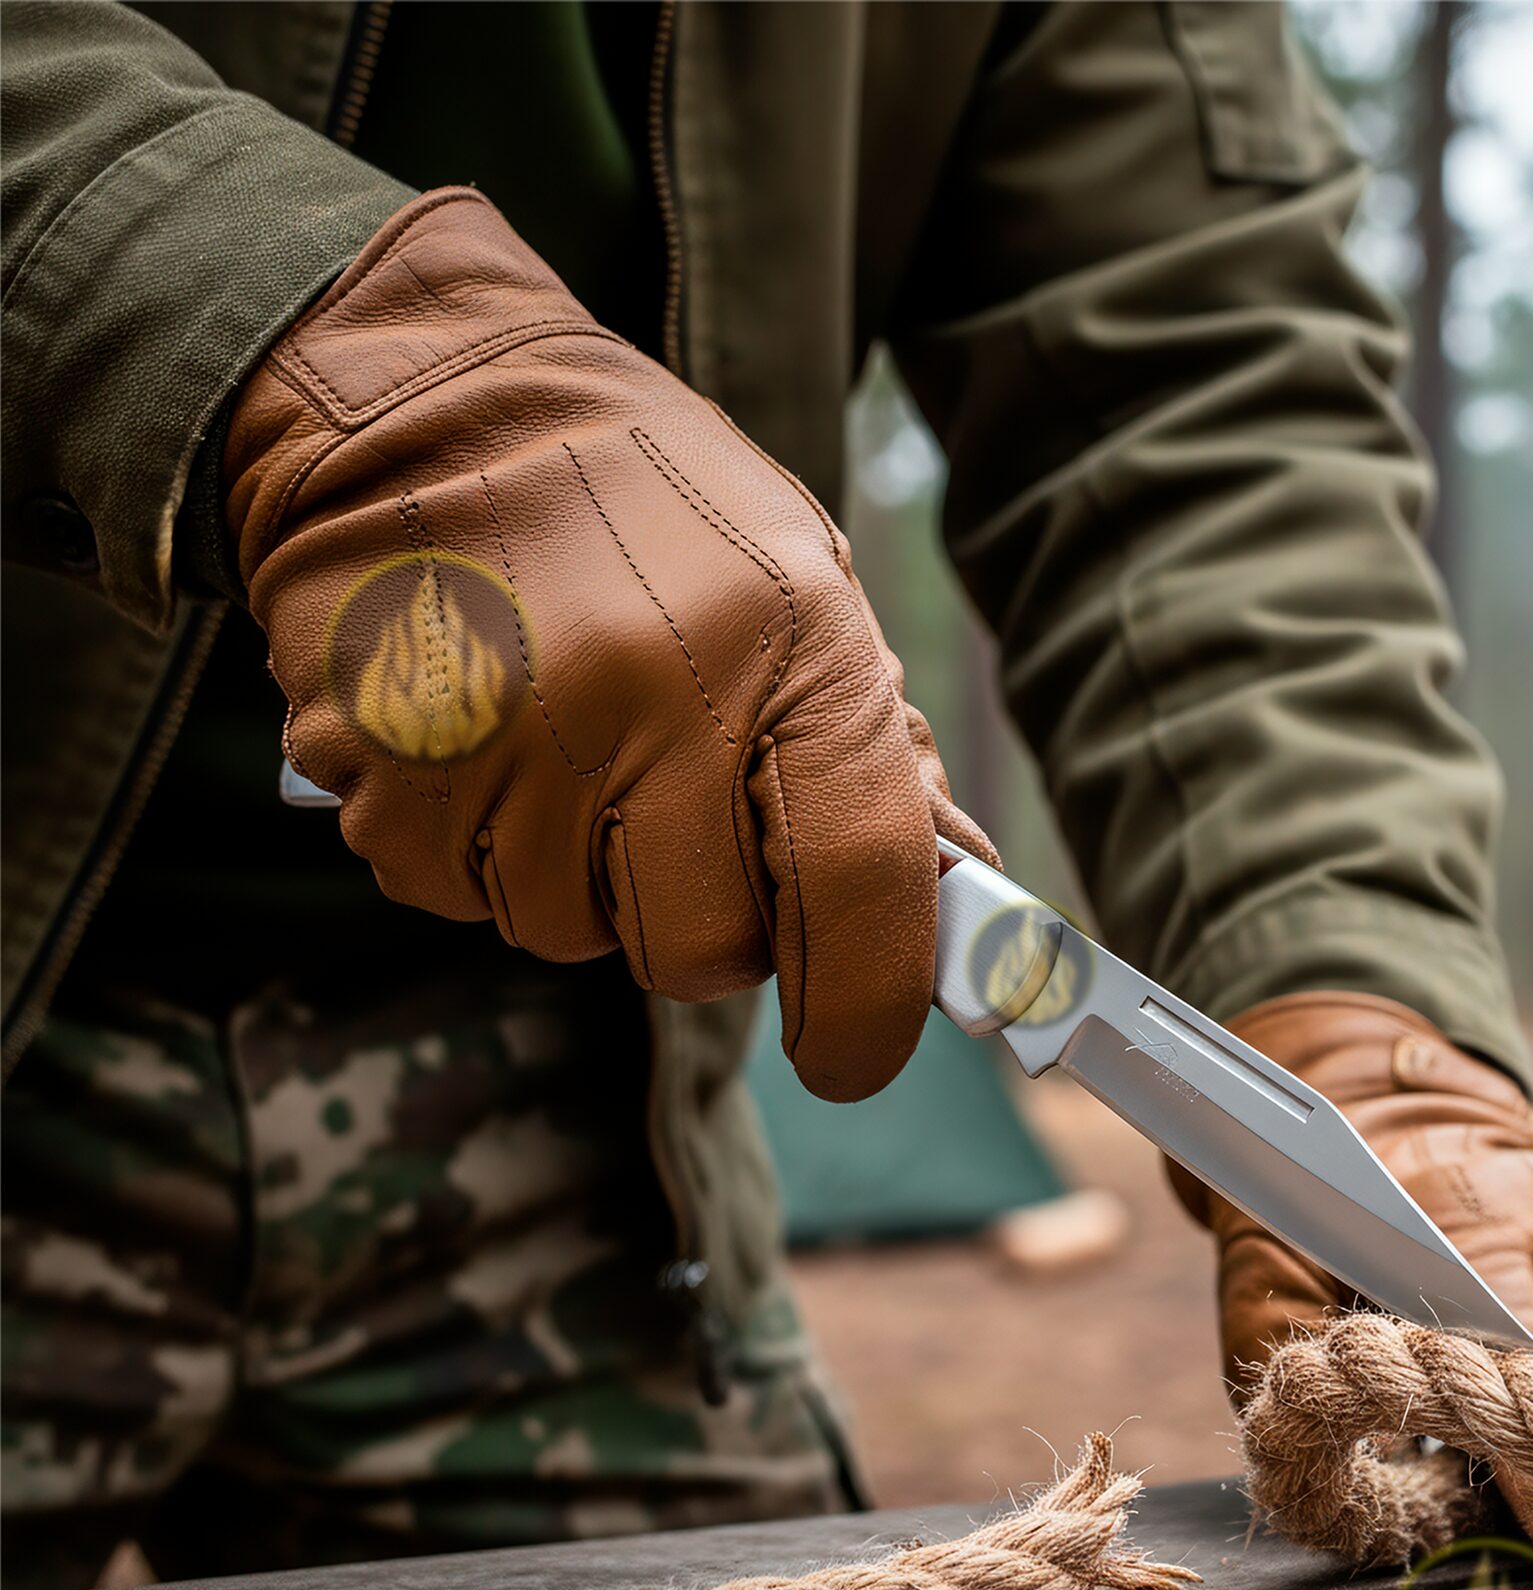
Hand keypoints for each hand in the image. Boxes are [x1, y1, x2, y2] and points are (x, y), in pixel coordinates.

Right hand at [224, 189, 993, 1101]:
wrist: (421, 400)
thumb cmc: (643, 504)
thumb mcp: (800, 585)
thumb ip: (869, 746)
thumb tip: (952, 896)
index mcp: (789, 642)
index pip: (862, 881)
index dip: (869, 1005)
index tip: (852, 1055)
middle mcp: (655, 693)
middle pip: (703, 950)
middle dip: (701, 924)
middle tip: (670, 821)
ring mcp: (511, 735)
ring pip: (571, 935)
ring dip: (579, 880)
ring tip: (562, 744)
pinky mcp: (387, 768)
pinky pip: (458, 899)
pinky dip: (476, 852)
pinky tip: (482, 741)